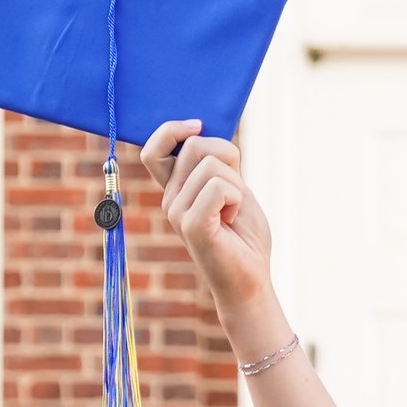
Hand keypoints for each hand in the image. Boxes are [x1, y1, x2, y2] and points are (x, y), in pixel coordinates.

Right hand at [141, 120, 282, 366]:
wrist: (251, 280)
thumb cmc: (243, 236)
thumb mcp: (232, 187)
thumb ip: (218, 163)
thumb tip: (206, 130)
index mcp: (175, 189)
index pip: (155, 148)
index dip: (173, 130)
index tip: (198, 126)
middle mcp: (170, 200)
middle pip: (196, 146)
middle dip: (228, 159)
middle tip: (234, 194)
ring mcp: (177, 213)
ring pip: (211, 165)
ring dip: (236, 185)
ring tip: (233, 212)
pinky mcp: (192, 226)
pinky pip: (218, 187)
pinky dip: (236, 198)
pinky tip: (232, 220)